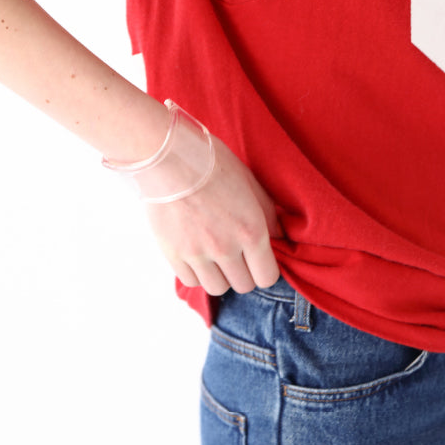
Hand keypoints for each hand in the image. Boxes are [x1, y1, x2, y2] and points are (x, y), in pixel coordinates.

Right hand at [145, 135, 281, 295]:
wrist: (167, 156)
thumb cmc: (210, 162)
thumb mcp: (249, 181)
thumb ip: (267, 213)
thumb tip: (278, 236)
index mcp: (251, 230)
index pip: (267, 277)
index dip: (264, 270)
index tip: (257, 260)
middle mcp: (226, 248)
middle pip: (243, 286)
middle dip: (243, 273)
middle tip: (236, 255)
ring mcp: (198, 254)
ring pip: (217, 288)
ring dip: (219, 276)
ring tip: (214, 256)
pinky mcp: (173, 254)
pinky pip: (191, 280)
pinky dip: (195, 272)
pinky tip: (195, 253)